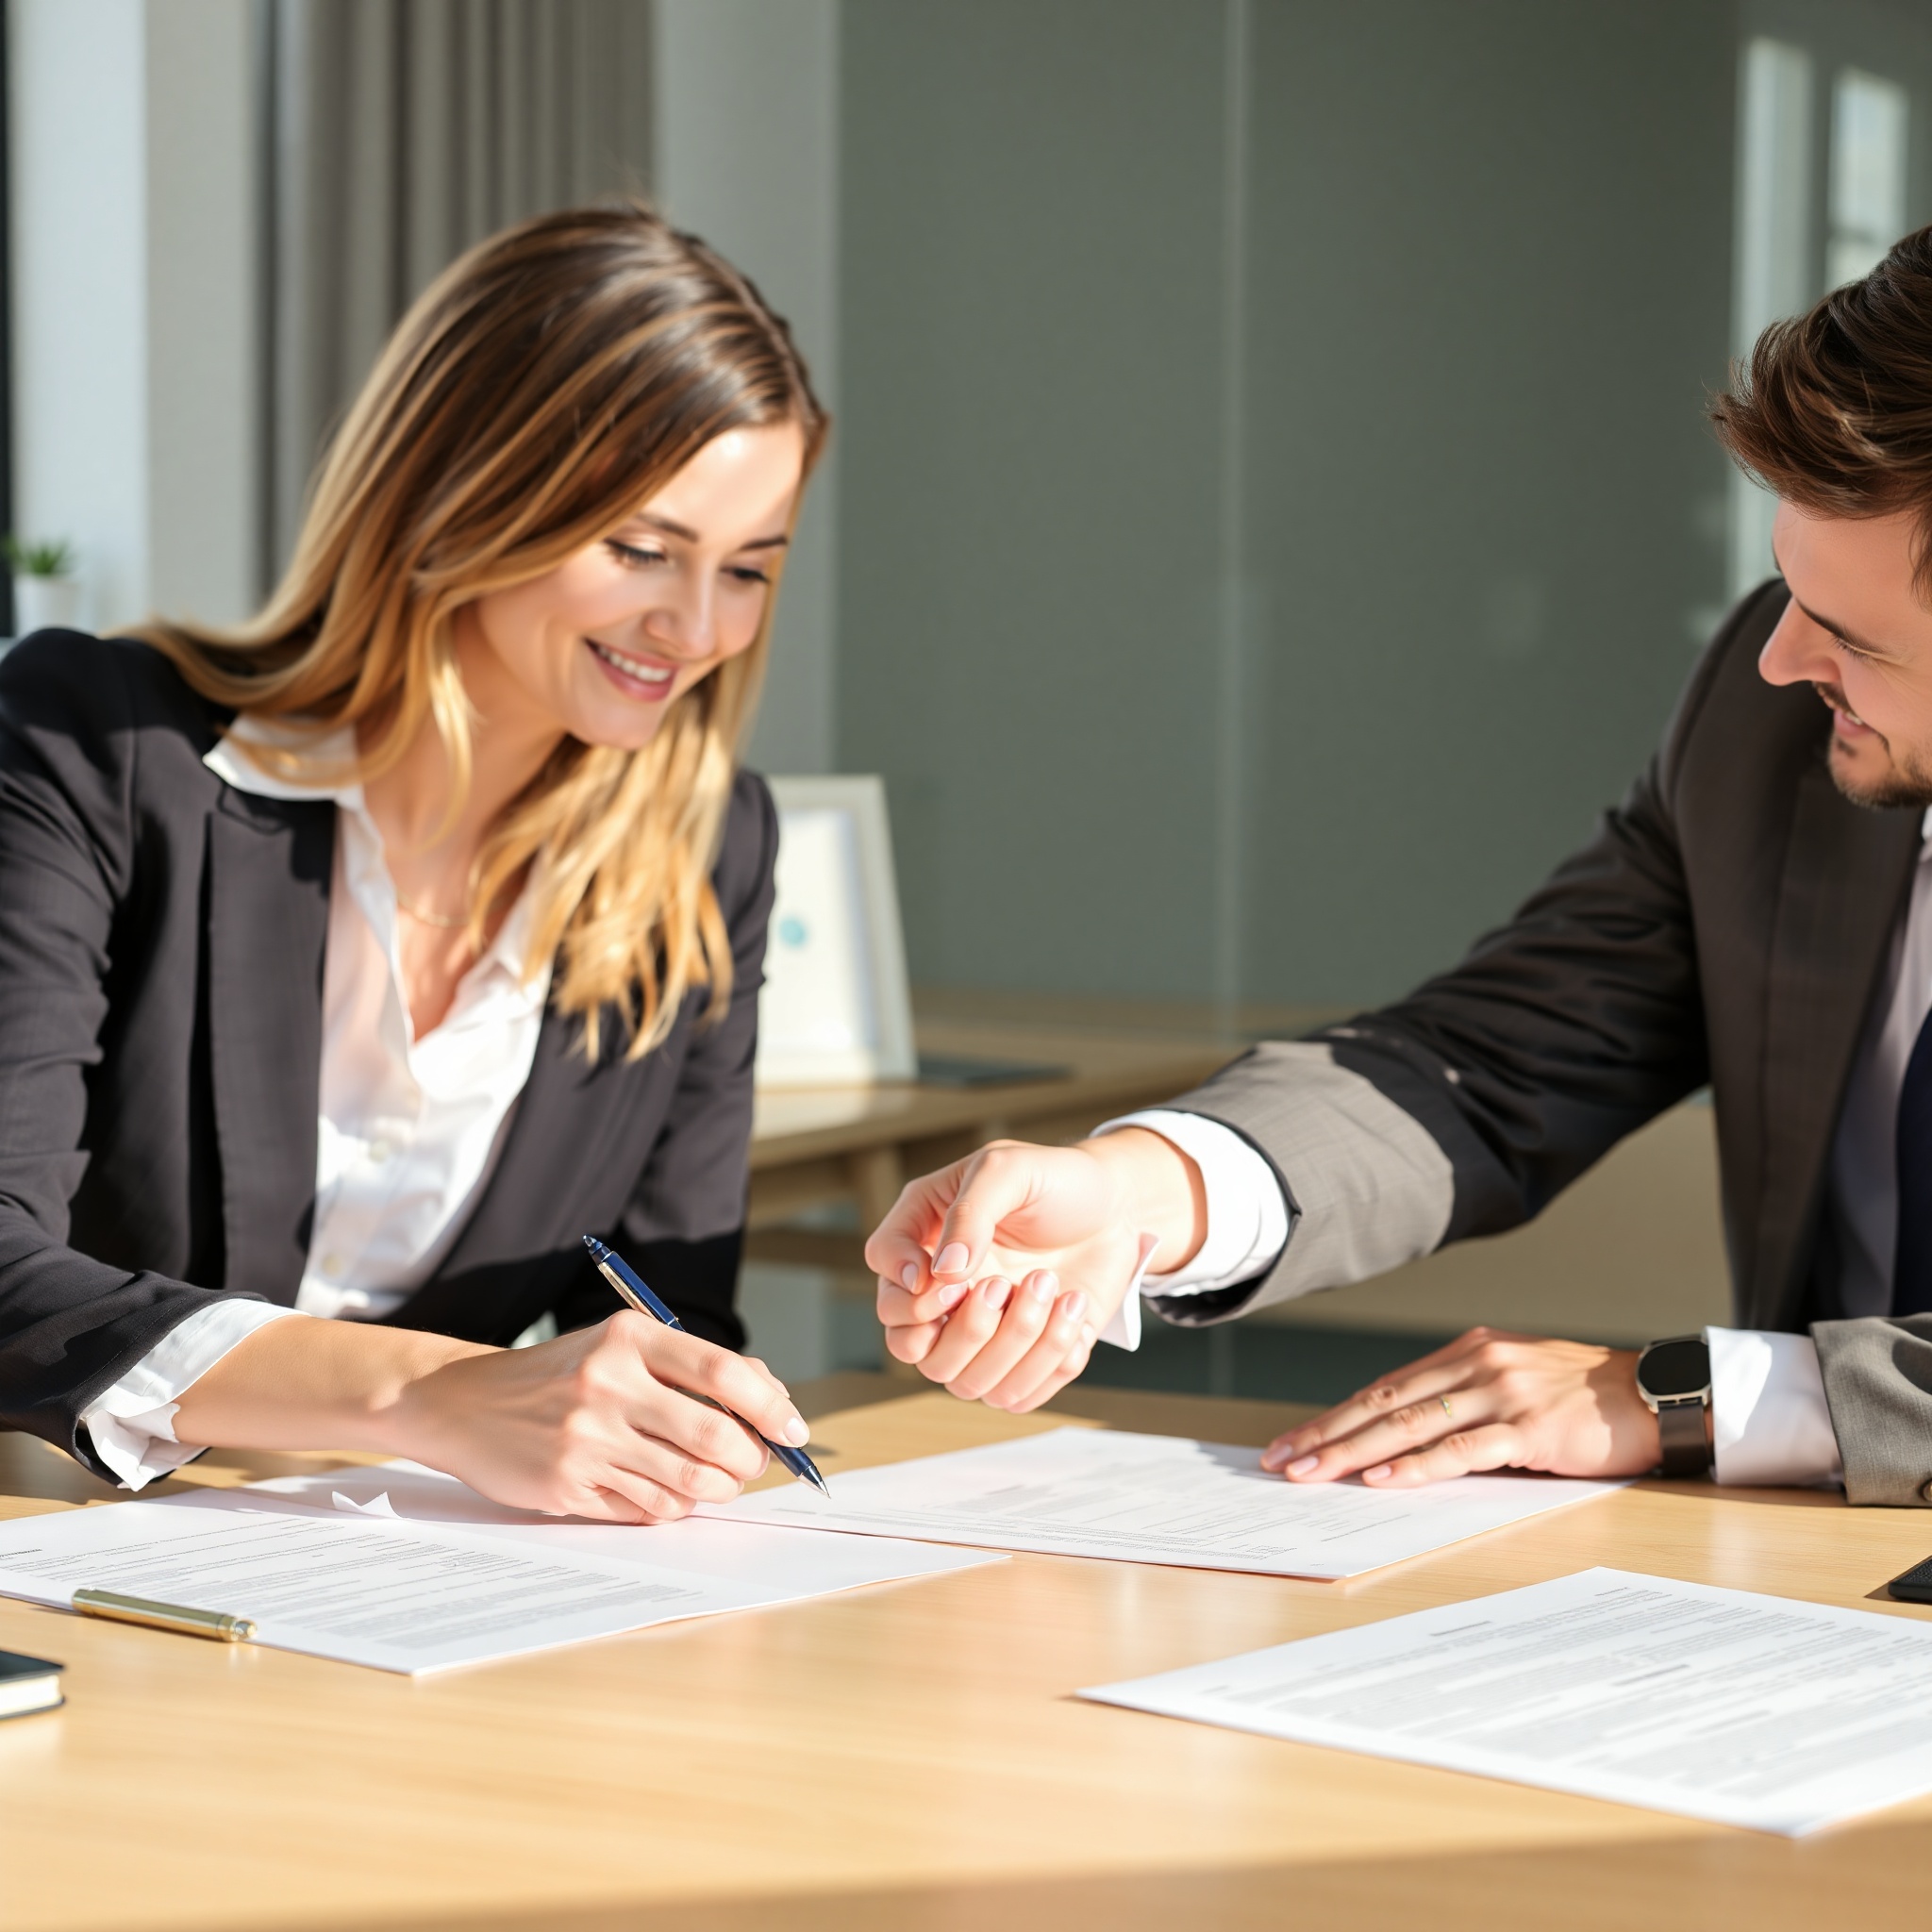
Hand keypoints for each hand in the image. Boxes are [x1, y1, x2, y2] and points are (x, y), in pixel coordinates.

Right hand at [173, 1310, 810, 1524]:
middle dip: (751, 1460)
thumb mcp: (621, 1347)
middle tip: (754, 1464)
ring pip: (690, 1483)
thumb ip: (693, 1369)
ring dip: (717, 1489)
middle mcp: (607, 1385)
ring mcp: (586, 1439)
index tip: (793, 1429)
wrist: (467, 1402)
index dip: (772, 1407)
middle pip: (716, 1438)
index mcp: (628, 1339)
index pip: (726, 1374)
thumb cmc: (563, 1374)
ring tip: (713, 1480)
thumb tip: (773, 1405)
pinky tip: (659, 1489)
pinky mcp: (568, 1486)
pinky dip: (671, 1506)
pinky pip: (651, 1510)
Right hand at [862, 1130, 1204, 1411]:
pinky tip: (1074, 1306)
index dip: (910, 1302)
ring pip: (966, 1383)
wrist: (1120, 1206)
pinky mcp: (1025, 1360)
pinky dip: (1052, 1358)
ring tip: (1052, 1284)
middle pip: (913, 1352)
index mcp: (925, 1245)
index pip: (887, 1297)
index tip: (957, 1277)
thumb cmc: (1056, 1180)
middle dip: (968, 1327)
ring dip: (1018, 1339)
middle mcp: (945, 1297)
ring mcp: (984, 1334)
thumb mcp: (1008, 1171)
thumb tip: (944, 1273)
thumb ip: (969, 1215)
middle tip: (1007, 1283)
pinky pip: (1018, 1396)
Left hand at [1259, 1327, 1663, 1486]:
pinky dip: (1416, 1466)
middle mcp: (1476, 1364)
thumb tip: (1399, 1439)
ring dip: (1354, 1452)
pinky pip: (1461, 1449)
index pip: (1383, 1389)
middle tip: (1283, 1460)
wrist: (1653, 1394)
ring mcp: (1501, 1393)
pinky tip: (1381, 1478)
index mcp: (1466, 1351)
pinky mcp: (1529, 1427)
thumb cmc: (1580, 1398)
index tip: (1293, 1440)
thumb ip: (1461, 1399)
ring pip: (1410, 1425)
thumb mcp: (1512, 1382)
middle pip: (1384, 1404)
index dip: (1333, 1416)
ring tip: (1314, 1472)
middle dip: (1326, 1434)